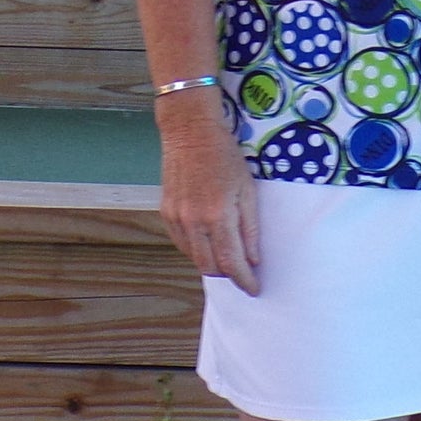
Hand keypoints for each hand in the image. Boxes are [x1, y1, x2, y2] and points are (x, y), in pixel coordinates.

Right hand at [157, 92, 260, 295]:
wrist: (190, 131)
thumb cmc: (225, 156)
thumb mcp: (247, 189)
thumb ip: (250, 227)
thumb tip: (253, 260)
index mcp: (218, 215)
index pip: (231, 262)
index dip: (244, 280)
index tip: (254, 288)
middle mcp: (194, 222)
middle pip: (210, 267)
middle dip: (228, 276)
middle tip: (243, 275)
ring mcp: (176, 219)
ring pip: (194, 258)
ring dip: (212, 264)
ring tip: (228, 260)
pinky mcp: (166, 213)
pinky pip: (181, 244)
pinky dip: (196, 250)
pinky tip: (208, 243)